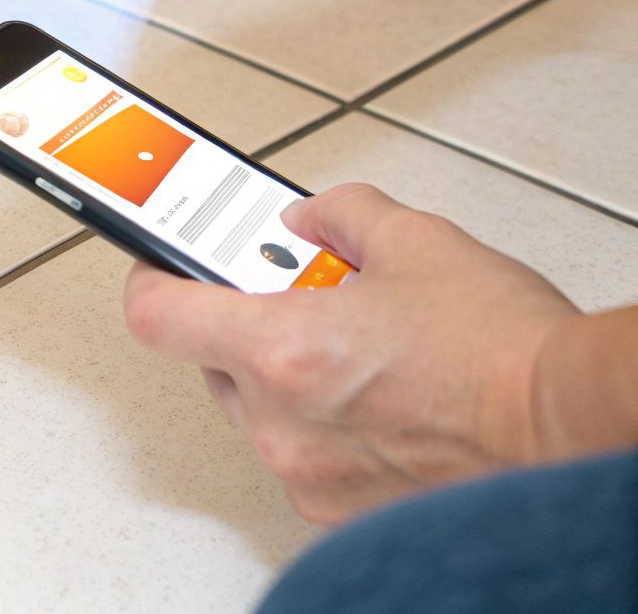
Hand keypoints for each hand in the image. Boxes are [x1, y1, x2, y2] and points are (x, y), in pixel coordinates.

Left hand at [122, 183, 580, 524]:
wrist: (570, 430)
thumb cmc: (505, 353)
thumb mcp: (417, 241)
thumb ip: (341, 214)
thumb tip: (308, 216)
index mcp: (281, 348)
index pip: (156, 314)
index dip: (153, 280)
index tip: (162, 263)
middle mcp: (279, 421)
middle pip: (210, 361)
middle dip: (245, 324)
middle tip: (302, 299)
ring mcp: (305, 473)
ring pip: (257, 410)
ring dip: (288, 378)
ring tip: (361, 351)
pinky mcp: (336, 510)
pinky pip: (301, 455)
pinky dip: (325, 426)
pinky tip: (380, 400)